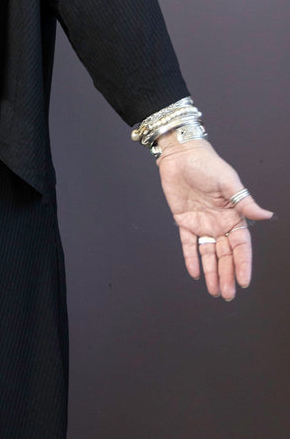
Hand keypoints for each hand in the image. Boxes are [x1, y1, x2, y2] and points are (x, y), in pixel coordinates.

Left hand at [156, 138, 272, 299]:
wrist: (181, 154)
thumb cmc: (207, 163)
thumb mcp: (229, 182)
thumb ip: (245, 202)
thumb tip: (267, 216)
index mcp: (233, 215)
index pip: (241, 246)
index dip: (243, 264)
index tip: (244, 282)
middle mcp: (219, 223)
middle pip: (225, 254)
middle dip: (227, 274)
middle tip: (228, 294)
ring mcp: (202, 223)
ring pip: (208, 253)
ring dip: (212, 272)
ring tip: (215, 291)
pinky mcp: (184, 220)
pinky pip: (188, 244)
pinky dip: (191, 258)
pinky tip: (196, 273)